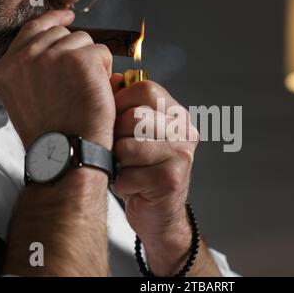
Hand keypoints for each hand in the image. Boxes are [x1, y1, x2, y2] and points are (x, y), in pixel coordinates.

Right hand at [0, 10, 114, 149]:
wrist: (67, 153)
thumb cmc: (54, 134)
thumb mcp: (27, 98)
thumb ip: (33, 69)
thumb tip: (58, 46)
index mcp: (7, 67)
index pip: (32, 29)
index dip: (53, 20)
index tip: (68, 17)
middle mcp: (25, 57)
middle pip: (61, 33)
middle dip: (76, 52)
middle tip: (82, 81)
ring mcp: (51, 55)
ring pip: (83, 41)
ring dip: (91, 62)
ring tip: (86, 92)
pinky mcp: (79, 59)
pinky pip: (101, 51)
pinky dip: (105, 70)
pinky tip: (97, 92)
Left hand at [112, 79, 199, 274]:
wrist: (159, 213)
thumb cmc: (141, 169)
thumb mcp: (133, 132)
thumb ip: (123, 104)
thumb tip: (109, 79)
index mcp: (176, 114)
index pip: (145, 89)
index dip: (120, 102)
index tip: (115, 119)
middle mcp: (185, 131)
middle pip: (134, 117)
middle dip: (116, 136)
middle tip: (118, 150)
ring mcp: (181, 155)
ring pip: (129, 147)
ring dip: (118, 162)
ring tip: (125, 168)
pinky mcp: (172, 180)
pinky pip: (130, 175)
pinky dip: (122, 184)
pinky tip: (132, 187)